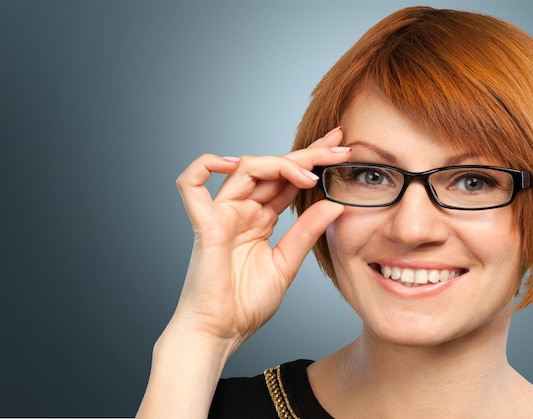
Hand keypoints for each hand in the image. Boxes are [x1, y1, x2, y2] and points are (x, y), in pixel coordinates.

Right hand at [169, 127, 349, 352]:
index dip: (312, 163)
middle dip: (306, 154)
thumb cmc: (246, 305)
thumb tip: (335, 203)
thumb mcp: (286, 264)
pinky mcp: (204, 225)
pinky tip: (233, 163)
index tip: (342, 151)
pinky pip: (191, 184)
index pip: (286, 181)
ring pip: (245, 168)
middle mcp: (240, 211)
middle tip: (338, 145)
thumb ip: (306, 232)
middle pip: (271, 169)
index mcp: (259, 220)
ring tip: (310, 172)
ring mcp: (221, 215)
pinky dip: (205, 166)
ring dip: (279, 163)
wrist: (221, 334)